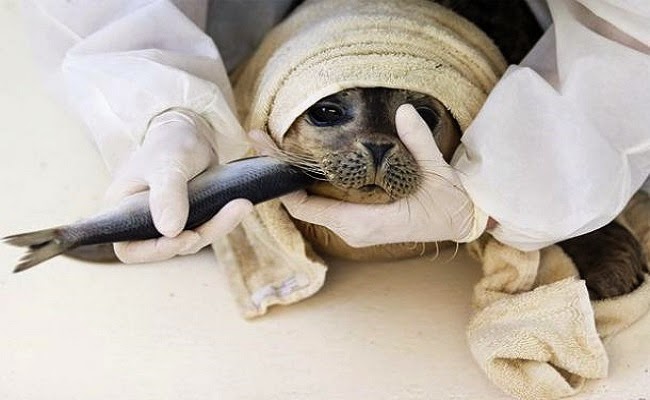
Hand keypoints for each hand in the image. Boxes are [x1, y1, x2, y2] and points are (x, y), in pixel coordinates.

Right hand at [105, 108, 252, 262]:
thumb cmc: (170, 142)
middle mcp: (142, 221)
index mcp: (122, 210)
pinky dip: (224, 219)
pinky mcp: (189, 217)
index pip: (130, 250)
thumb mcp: (168, 164)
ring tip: (242, 205)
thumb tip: (170, 231)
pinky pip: (206, 227)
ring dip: (219, 226)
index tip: (188, 237)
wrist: (189, 128)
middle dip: (201, 235)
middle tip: (230, 212)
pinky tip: (241, 205)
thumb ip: (167, 195)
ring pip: (193, 239)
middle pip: (169, 247)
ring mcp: (167, 221)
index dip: (157, 251)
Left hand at [280, 104, 487, 247]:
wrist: (462, 222)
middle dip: (281, 175)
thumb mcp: (438, 172)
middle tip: (259, 140)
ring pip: (312, 207)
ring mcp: (354, 228)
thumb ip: (419, 143)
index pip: (309, 207)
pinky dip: (308, 186)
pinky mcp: (358, 223)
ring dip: (292, 180)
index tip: (264, 154)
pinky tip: (300, 164)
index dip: (283, 183)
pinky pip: (324, 206)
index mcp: (365, 223)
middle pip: (303, 205)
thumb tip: (404, 111)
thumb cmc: (450, 203)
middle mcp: (353, 229)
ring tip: (272, 148)